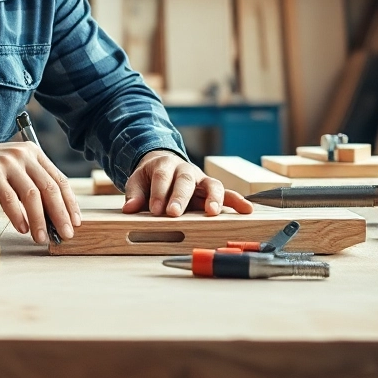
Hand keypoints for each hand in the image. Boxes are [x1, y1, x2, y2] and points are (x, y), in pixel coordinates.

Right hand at [0, 139, 80, 243]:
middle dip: (60, 215)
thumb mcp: (15, 171)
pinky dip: (18, 215)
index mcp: (34, 153)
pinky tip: (22, 228)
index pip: (59, 180)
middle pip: (49, 188)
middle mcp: (23, 155)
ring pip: (32, 195)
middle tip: (65, 235)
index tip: (75, 222)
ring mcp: (7, 163)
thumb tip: (54, 217)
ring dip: (40, 220)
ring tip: (41, 237)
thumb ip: (33, 186)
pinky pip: (9, 198)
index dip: (70, 203)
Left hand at [122, 151, 253, 216]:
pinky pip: (227, 194)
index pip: (162, 176)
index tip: (155, 210)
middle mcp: (186, 170)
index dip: (159, 192)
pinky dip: (237, 201)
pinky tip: (247, 210)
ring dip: (213, 198)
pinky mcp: (212, 190)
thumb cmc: (151, 178)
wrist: (164, 166)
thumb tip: (129, 209)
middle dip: (180, 196)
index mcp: (165, 165)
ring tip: (212, 213)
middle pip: (185, 179)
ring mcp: (202, 180)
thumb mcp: (137, 181)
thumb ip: (135, 194)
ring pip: (211, 184)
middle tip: (174, 213)